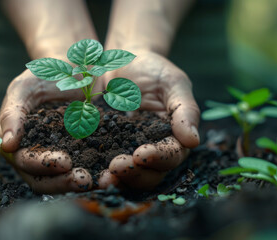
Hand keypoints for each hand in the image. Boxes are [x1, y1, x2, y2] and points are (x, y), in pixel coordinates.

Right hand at [0, 70, 93, 193]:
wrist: (73, 71)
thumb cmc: (43, 77)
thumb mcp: (25, 88)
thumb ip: (13, 114)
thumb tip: (7, 145)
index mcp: (16, 143)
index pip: (23, 161)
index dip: (41, 164)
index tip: (64, 161)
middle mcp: (33, 156)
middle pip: (42, 180)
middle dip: (62, 182)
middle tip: (83, 180)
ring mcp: (56, 158)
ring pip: (62, 180)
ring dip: (78, 184)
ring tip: (97, 182)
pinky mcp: (78, 156)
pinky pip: (83, 170)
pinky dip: (94, 174)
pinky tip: (108, 175)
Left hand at [98, 50, 199, 189]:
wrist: (120, 61)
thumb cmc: (153, 70)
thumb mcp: (173, 83)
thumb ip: (185, 110)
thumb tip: (194, 141)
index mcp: (171, 139)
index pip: (170, 156)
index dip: (159, 158)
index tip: (142, 154)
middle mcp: (149, 151)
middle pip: (148, 175)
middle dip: (134, 174)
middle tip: (117, 166)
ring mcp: (124, 151)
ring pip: (124, 175)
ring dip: (113, 179)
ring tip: (99, 177)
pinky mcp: (101, 147)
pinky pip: (98, 162)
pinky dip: (92, 169)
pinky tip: (82, 170)